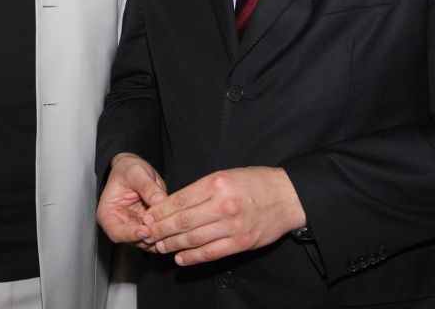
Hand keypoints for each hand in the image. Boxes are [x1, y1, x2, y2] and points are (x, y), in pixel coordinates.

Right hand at [97, 152, 167, 247]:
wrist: (134, 171)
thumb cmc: (128, 170)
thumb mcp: (136, 172)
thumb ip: (146, 186)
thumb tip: (159, 201)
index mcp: (108, 213)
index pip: (116, 232)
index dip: (131, 234)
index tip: (146, 231)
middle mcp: (120, 225)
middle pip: (134, 241)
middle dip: (151, 237)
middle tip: (165, 229)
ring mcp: (135, 228)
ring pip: (149, 242)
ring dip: (162, 237)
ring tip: (174, 227)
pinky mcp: (149, 228)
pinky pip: (159, 236)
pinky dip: (167, 234)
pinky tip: (177, 227)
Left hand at [142, 166, 304, 265]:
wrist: (288, 196)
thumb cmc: (255, 182)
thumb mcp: (226, 175)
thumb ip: (202, 189)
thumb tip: (174, 204)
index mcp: (217, 183)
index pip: (179, 200)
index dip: (160, 211)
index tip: (147, 216)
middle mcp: (223, 205)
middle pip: (183, 221)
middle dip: (161, 229)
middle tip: (147, 234)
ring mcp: (233, 226)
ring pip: (194, 238)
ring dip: (172, 244)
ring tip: (159, 246)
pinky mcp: (241, 243)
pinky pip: (211, 253)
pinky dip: (193, 257)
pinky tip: (180, 258)